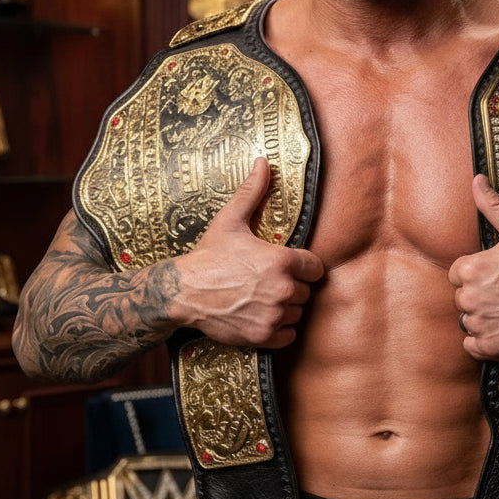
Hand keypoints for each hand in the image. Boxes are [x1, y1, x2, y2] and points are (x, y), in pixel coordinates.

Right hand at [171, 157, 323, 347]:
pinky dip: (279, 329)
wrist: (183, 292)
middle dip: (291, 286)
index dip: (302, 266)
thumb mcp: (230, 220)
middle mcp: (282, 289)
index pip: (315, 267)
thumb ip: (252, 192)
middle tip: (266, 282)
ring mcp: (273, 314)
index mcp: (282, 260)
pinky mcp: (264, 336)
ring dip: (284, 308)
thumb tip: (262, 163)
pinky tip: (261, 316)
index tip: (286, 267)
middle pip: (305, 291)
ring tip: (261, 298)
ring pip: (296, 313)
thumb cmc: (209, 256)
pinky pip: (288, 335)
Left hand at [449, 175, 498, 361]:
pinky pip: (472, 346)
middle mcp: (470, 298)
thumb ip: (492, 206)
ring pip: (468, 321)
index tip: (496, 277)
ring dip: (483, 318)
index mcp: (471, 270)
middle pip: (462, 299)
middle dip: (479, 297)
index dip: (476, 275)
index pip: (457, 275)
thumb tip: (477, 180)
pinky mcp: (490, 347)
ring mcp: (480, 324)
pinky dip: (485, 341)